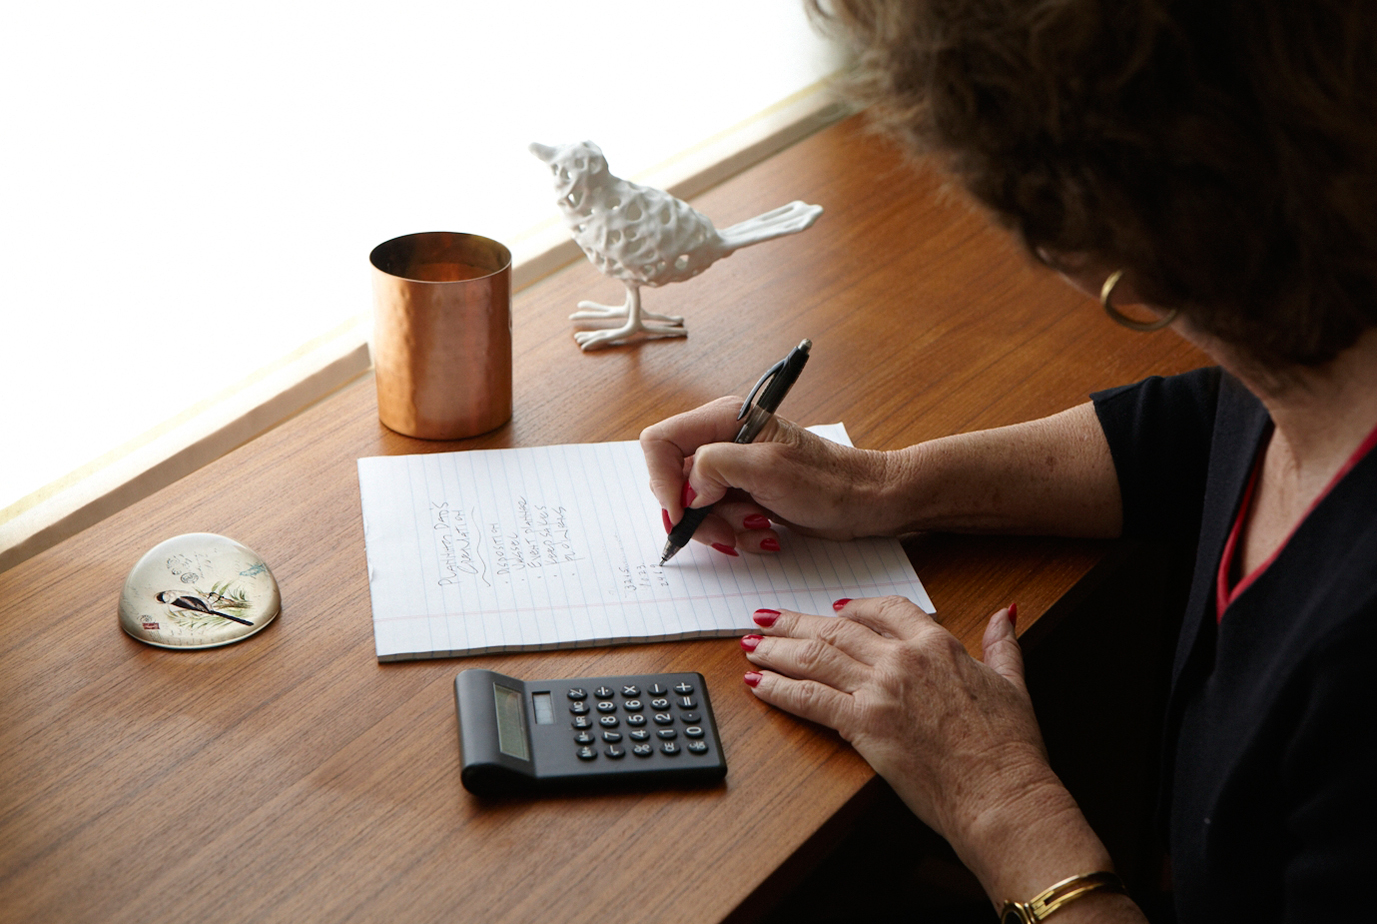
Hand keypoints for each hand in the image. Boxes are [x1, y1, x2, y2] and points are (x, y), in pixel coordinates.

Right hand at [639, 396, 892, 552]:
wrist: (866, 503)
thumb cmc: (828, 481)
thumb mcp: (769, 469)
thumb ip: (715, 466)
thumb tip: (686, 489)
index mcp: (723, 420)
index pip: (660, 442)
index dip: (662, 479)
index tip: (683, 513)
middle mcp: (721, 441)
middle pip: (674, 480)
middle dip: (697, 514)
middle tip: (726, 531)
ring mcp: (730, 470)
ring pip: (693, 507)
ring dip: (720, 528)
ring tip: (756, 531)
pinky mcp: (741, 494)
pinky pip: (716, 519)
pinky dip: (734, 534)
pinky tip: (764, 534)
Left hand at [741, 598, 1064, 856]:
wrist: (1000, 794)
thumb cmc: (1010, 748)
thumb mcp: (1013, 683)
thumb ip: (1002, 643)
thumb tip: (1005, 612)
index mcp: (937, 645)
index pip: (885, 609)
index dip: (854, 608)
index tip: (833, 610)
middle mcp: (902, 660)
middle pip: (836, 630)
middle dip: (796, 623)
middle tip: (767, 618)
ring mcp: (880, 691)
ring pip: (815, 657)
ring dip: (777, 649)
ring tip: (751, 645)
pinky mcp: (863, 726)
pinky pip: (810, 699)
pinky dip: (779, 689)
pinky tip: (758, 683)